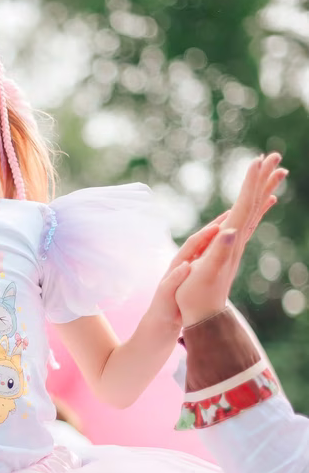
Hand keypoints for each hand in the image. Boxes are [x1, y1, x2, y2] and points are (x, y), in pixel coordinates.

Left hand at [143, 218, 227, 334]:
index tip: (219, 225)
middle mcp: (185, 263)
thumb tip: (186, 266)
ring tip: (239, 219)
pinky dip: (224, 247)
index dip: (206, 234)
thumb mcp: (166, 296)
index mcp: (177, 265)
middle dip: (217, 225)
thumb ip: (173, 281)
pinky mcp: (198, 276)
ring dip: (223, 233)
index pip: (193, 244)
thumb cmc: (161, 311)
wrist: (160, 324)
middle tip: (234, 210)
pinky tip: (236, 242)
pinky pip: (214, 257)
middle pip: (203, 239)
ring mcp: (193, 268)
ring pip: (210, 246)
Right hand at [176, 152, 287, 325]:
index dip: (250, 183)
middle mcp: (236, 240)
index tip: (258, 160)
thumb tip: (229, 231)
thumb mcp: (204, 273)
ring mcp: (235, 244)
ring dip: (262, 190)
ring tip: (276, 174)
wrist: (203, 316)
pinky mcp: (231, 249)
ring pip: (254, 211)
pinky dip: (257, 207)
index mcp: (229, 241)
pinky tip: (264, 203)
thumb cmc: (196, 296)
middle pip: (253, 204)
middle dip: (262, 179)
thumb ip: (216, 252)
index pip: (244, 205)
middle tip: (275, 157)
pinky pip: (248, 222)